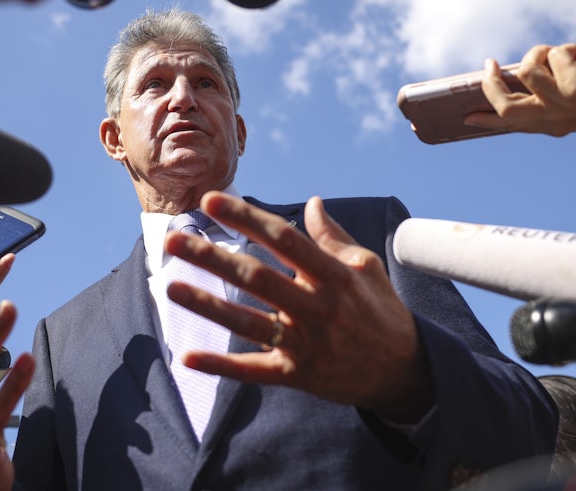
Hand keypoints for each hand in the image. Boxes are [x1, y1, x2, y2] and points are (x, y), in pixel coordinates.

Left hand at [165, 191, 430, 421]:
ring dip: (207, 306)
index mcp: (334, 275)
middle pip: (257, 278)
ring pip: (248, 323)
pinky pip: (252, 371)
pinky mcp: (296, 375)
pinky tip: (186, 357)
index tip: (211, 200)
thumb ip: (333, 237)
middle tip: (174, 240)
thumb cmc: (381, 311)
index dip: (245, 218)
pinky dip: (220, 366)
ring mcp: (305, 344)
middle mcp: (317, 308)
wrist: (403, 372)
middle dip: (213, 258)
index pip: (283, 239)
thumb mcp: (366, 266)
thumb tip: (311, 202)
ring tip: (171, 287)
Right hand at [467, 44, 575, 136]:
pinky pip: (555, 54)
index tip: (465, 117)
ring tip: (557, 54)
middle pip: (506, 106)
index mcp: (550, 125)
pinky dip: (568, 48)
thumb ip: (547, 97)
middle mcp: (554, 117)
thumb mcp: (574, 103)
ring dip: (540, 53)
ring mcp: (565, 101)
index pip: (510, 125)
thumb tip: (516, 75)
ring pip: (527, 69)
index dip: (485, 119)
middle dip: (492, 83)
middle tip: (489, 65)